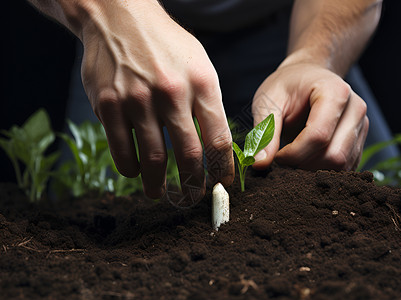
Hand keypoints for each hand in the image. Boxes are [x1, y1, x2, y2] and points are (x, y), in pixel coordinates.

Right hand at [79, 1, 233, 199]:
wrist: (118, 17)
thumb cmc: (165, 46)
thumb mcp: (199, 65)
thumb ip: (209, 104)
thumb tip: (216, 147)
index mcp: (202, 83)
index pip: (219, 139)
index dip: (223, 169)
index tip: (222, 183)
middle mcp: (172, 93)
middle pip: (189, 155)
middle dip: (193, 185)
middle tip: (192, 197)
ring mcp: (137, 99)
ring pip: (154, 159)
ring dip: (158, 184)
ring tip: (160, 193)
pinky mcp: (108, 104)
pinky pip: (121, 151)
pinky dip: (130, 169)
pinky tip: (135, 172)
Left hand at [251, 61, 368, 170]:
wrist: (306, 77)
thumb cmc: (286, 86)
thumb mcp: (268, 102)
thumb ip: (265, 132)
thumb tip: (259, 164)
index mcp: (335, 92)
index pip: (318, 135)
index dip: (293, 154)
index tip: (275, 155)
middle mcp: (355, 109)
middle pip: (334, 155)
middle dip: (304, 165)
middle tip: (282, 159)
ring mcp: (361, 126)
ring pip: (341, 165)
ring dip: (313, 170)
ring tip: (293, 158)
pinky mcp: (359, 141)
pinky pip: (345, 168)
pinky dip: (323, 171)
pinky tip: (305, 160)